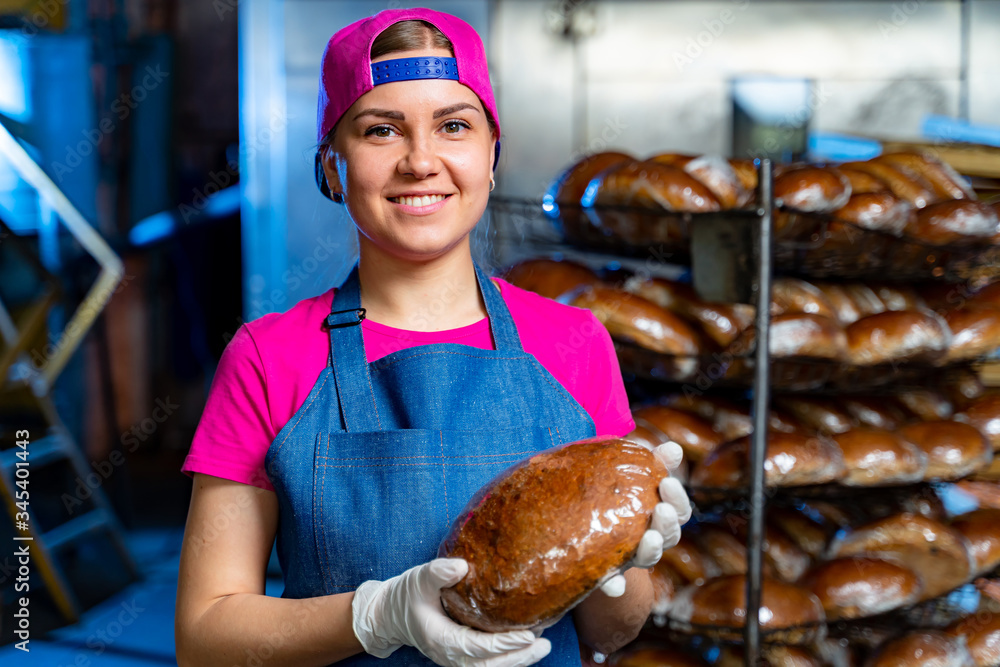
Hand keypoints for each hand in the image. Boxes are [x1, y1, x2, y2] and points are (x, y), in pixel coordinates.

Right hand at [352, 558, 551, 666]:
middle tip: (543, 644)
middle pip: (489, 666)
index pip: (477, 647)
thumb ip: (438, 572)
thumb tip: (462, 566)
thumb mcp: (419, 579)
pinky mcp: (462, 657)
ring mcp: (456, 660)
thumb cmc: (407, 595)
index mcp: (441, 640)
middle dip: (518, 657)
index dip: (504, 644)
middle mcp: (450, 656)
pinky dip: (508, 658)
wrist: (391, 614)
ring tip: (542, 646)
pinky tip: (526, 645)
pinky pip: (488, 664)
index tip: (526, 634)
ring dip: (517, 661)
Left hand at [599, 441, 691, 596]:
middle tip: (661, 509)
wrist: (577, 521)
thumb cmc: (611, 491)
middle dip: (668, 523)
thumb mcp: (628, 472)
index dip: (677, 498)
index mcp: (659, 515)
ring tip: (648, 537)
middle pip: (669, 536)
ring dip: (652, 550)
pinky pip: (613, 582)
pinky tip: (614, 586)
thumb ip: (651, 461)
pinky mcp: (608, 572)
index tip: (668, 482)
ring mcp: (631, 557)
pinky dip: (615, 585)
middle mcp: (651, 539)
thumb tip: (674, 448)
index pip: (679, 510)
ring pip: (648, 558)